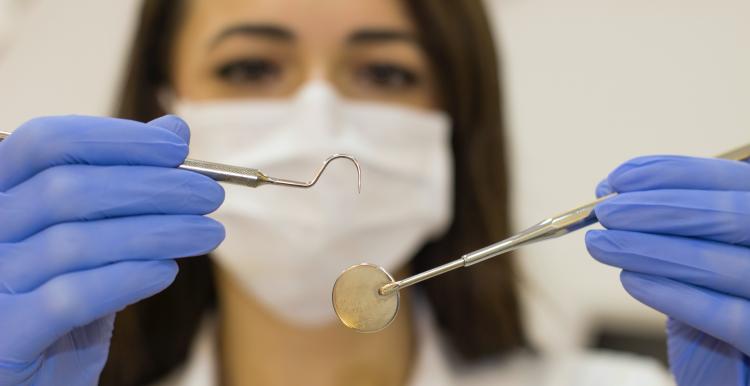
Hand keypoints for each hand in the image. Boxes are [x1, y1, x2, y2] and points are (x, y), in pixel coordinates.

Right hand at [0, 115, 224, 384]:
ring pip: (76, 242)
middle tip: (210, 196)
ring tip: (207, 233)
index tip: (177, 150)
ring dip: (158, 232)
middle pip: (68, 189)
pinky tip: (167, 272)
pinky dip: (127, 278)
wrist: (36, 376)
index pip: (47, 142)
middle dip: (153, 187)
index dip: (116, 140)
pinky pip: (69, 297)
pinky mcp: (5, 334)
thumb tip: (173, 131)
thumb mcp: (97, 232)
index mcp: (0, 193)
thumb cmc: (67, 296)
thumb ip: (127, 181)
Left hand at [586, 155, 749, 385]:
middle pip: (727, 216)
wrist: (740, 367)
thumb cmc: (726, 296)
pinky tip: (631, 281)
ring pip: (718, 264)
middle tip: (604, 212)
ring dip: (647, 249)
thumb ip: (682, 221)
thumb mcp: (710, 248)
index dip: (670, 174)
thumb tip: (619, 195)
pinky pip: (725, 316)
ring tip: (601, 244)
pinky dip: (673, 295)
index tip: (618, 180)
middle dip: (654, 209)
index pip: (729, 180)